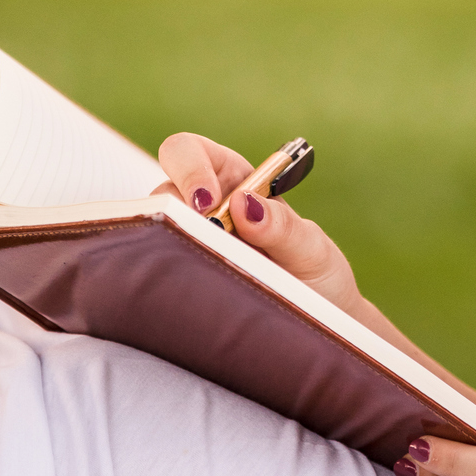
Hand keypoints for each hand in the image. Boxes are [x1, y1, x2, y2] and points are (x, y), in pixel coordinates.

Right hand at [154, 130, 361, 313]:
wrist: (319, 325)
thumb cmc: (316, 278)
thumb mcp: (311, 249)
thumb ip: (283, 226)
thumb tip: (242, 203)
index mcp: (233, 181)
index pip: (190, 151)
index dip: (190, 168)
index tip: (209, 202)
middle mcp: (203, 210)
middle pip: (161, 192)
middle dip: (172, 210)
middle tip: (202, 238)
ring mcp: (189, 246)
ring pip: (156, 235)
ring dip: (175, 250)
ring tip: (211, 276)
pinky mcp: (183, 281)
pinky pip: (161, 274)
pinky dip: (171, 281)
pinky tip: (198, 298)